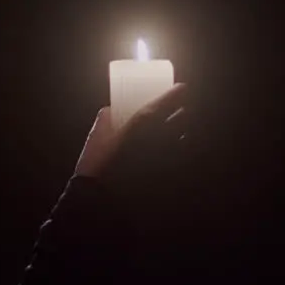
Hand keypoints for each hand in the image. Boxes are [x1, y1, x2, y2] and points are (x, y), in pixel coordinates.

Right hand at [73, 83, 188, 182]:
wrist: (104, 196)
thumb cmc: (99, 163)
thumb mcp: (97, 136)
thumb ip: (106, 119)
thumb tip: (111, 111)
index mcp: (145, 121)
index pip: (170, 100)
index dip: (179, 92)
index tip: (182, 88)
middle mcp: (162, 135)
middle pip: (186, 117)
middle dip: (186, 112)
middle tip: (182, 109)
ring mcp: (170, 155)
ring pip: (187, 137)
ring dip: (185, 132)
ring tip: (180, 132)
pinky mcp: (172, 172)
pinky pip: (184, 158)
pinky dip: (182, 152)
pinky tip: (175, 153)